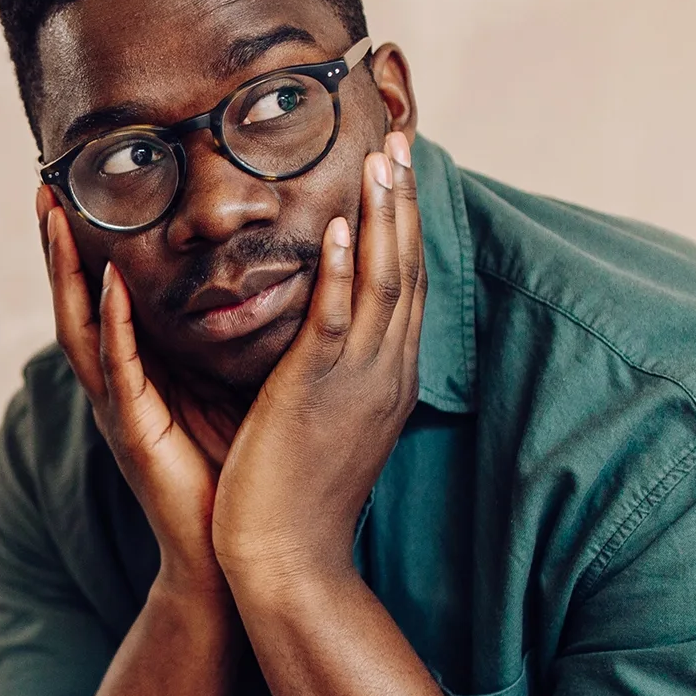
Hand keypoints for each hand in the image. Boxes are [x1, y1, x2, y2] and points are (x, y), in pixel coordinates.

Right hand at [41, 186, 236, 595]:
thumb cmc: (238, 473)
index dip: (81, 248)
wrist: (238, 553)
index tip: (74, 193)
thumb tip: (256, 275)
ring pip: (79, 328)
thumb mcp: (229, 388)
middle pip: (72, 303)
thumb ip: (223, 340)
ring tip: (54, 218)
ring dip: (64, 272)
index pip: (100, 298)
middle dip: (54, 247)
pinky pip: (119, 370)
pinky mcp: (135, 433)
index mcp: (136, 376)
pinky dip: (113, 325)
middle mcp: (115, 388)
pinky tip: (110, 285)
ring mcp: (118, 410)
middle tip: (42, 187)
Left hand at [213, 133, 426, 591]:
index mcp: (386, 376)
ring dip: (382, 217)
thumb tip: (322, 341)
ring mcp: (358, 382)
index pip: (403, 283)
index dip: (405, 222)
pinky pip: (334, 322)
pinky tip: (336, 227)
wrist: (289, 561)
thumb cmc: (296, 496)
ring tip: (385, 157)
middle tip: (405, 134)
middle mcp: (385, 371)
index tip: (403, 168)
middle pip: (404, 270)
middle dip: (406, 201)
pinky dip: (338, 272)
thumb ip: (330, 374)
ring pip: (380, 284)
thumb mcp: (326, 421)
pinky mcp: (317, 395)